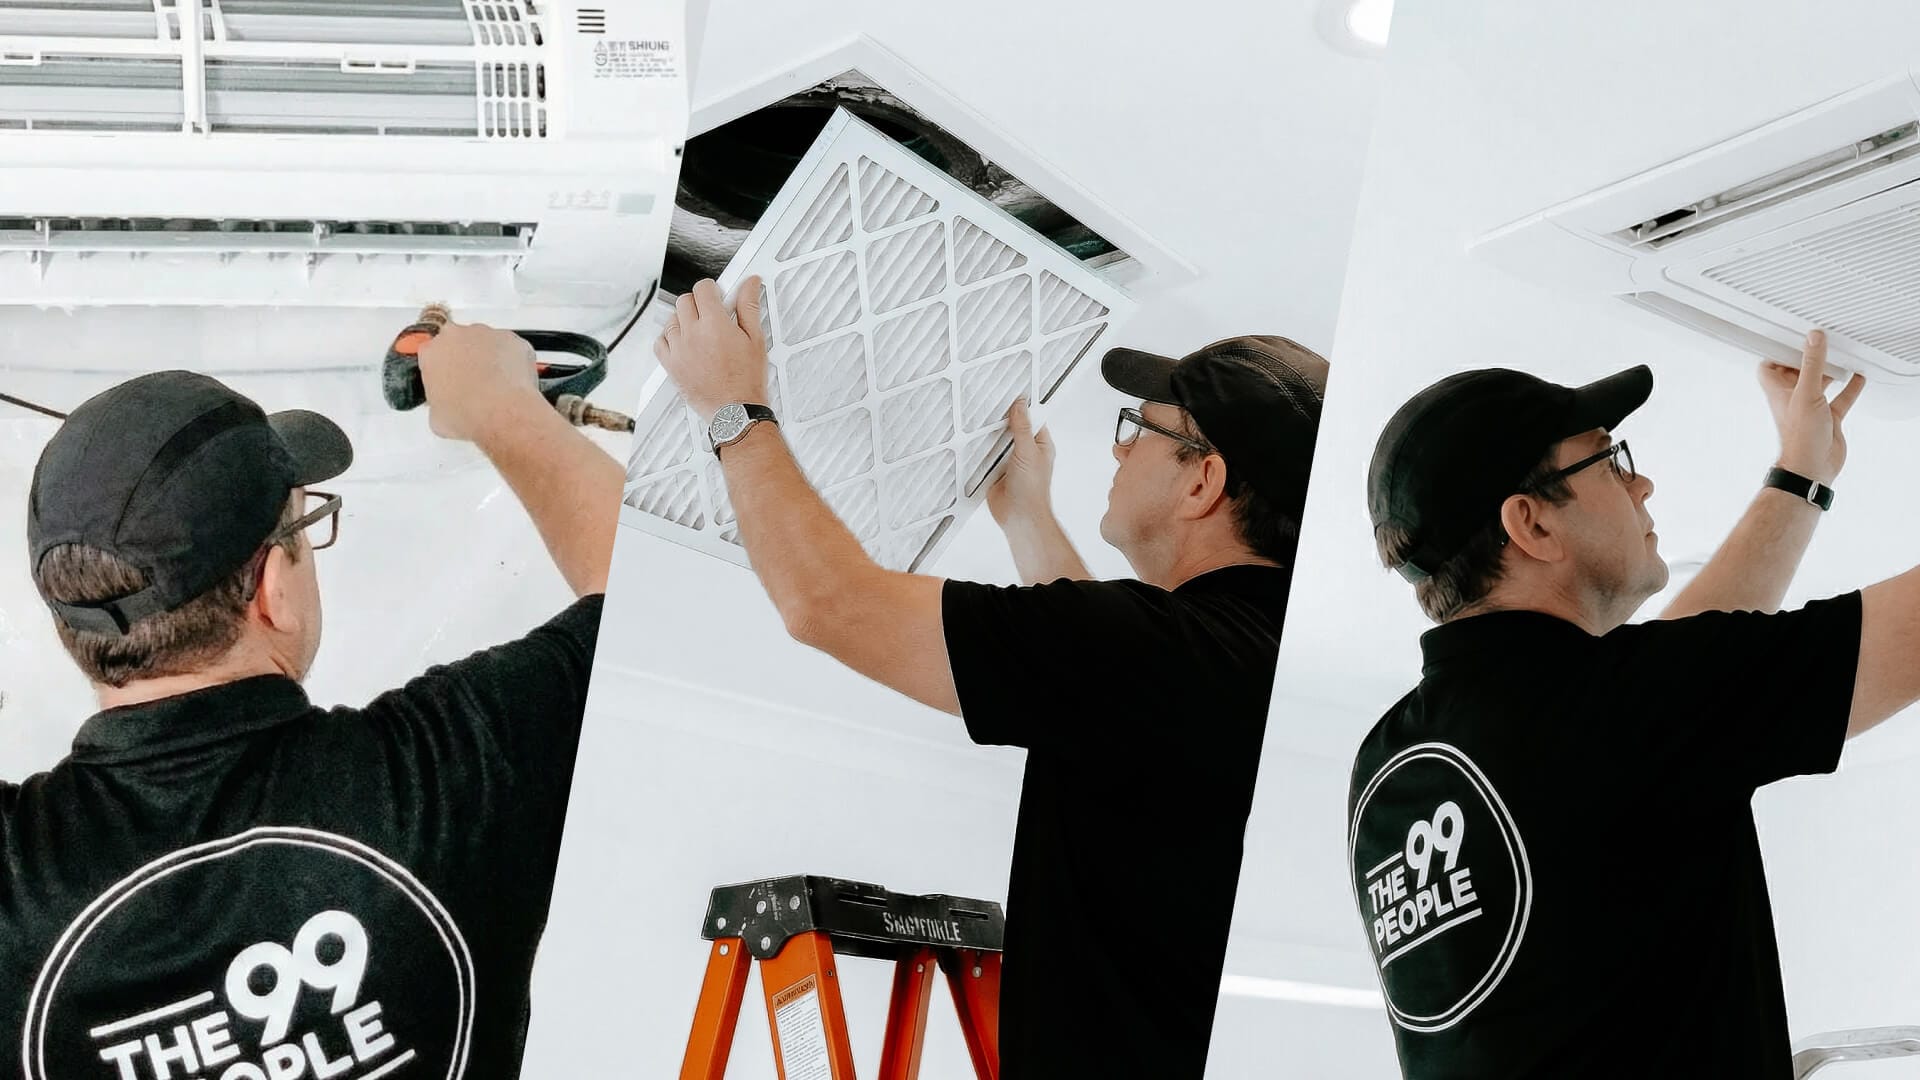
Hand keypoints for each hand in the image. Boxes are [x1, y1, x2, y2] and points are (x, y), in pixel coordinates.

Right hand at [418, 319, 544, 441]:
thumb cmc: (470, 413)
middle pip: (459, 342)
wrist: (501, 413)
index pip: (432, 354)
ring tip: (495, 384)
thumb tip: (445, 408)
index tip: (450, 378)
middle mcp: (456, 336)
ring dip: (489, 357)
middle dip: (465, 359)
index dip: (443, 369)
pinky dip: (512, 359)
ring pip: (486, 342)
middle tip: (474, 383)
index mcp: (431, 352)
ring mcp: (485, 335)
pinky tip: (511, 379)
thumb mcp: (437, 417)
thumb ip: (437, 402)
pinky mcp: (510, 338)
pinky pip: (511, 347)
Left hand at [653, 277, 771, 421]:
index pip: (703, 289)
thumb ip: (749, 307)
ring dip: (683, 319)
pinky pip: (659, 342)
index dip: (712, 290)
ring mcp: (679, 350)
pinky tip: (682, 343)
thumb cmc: (747, 380)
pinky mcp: (670, 365)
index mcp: (715, 324)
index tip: (717, 297)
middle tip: (710, 315)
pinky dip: (668, 339)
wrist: (735, 411)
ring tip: (698, 330)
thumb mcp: (755, 339)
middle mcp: (692, 334)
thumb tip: (750, 284)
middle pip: (685, 301)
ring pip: (671, 319)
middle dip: (698, 303)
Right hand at [986, 398, 1056, 528]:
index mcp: (1040, 445)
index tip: (1011, 395)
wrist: (1018, 517)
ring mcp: (1009, 461)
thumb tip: (1020, 405)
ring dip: (989, 436)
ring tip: (979, 421)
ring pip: (997, 441)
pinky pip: (985, 456)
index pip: (1032, 419)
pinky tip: (973, 442)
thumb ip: (1022, 427)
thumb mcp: (1028, 451)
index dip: (1022, 407)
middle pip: (1011, 428)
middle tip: (990, 406)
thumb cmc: (1032, 490)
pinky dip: (980, 451)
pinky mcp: (994, 471)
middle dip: (1001, 421)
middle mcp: (1025, 452)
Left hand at [1759, 329, 1864, 485]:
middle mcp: (1793, 399)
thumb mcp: (1807, 393)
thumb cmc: (1800, 437)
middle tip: (1817, 344)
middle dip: (1805, 359)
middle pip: (1795, 373)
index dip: (1778, 353)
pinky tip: (1857, 378)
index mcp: (1779, 392)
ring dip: (1827, 372)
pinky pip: (1839, 399)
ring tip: (1838, 356)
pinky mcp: (1828, 420)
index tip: (1792, 338)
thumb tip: (1813, 339)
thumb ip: (1811, 364)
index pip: (1770, 367)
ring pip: (1819, 384)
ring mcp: (1810, 409)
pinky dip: (1849, 388)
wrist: (1812, 467)